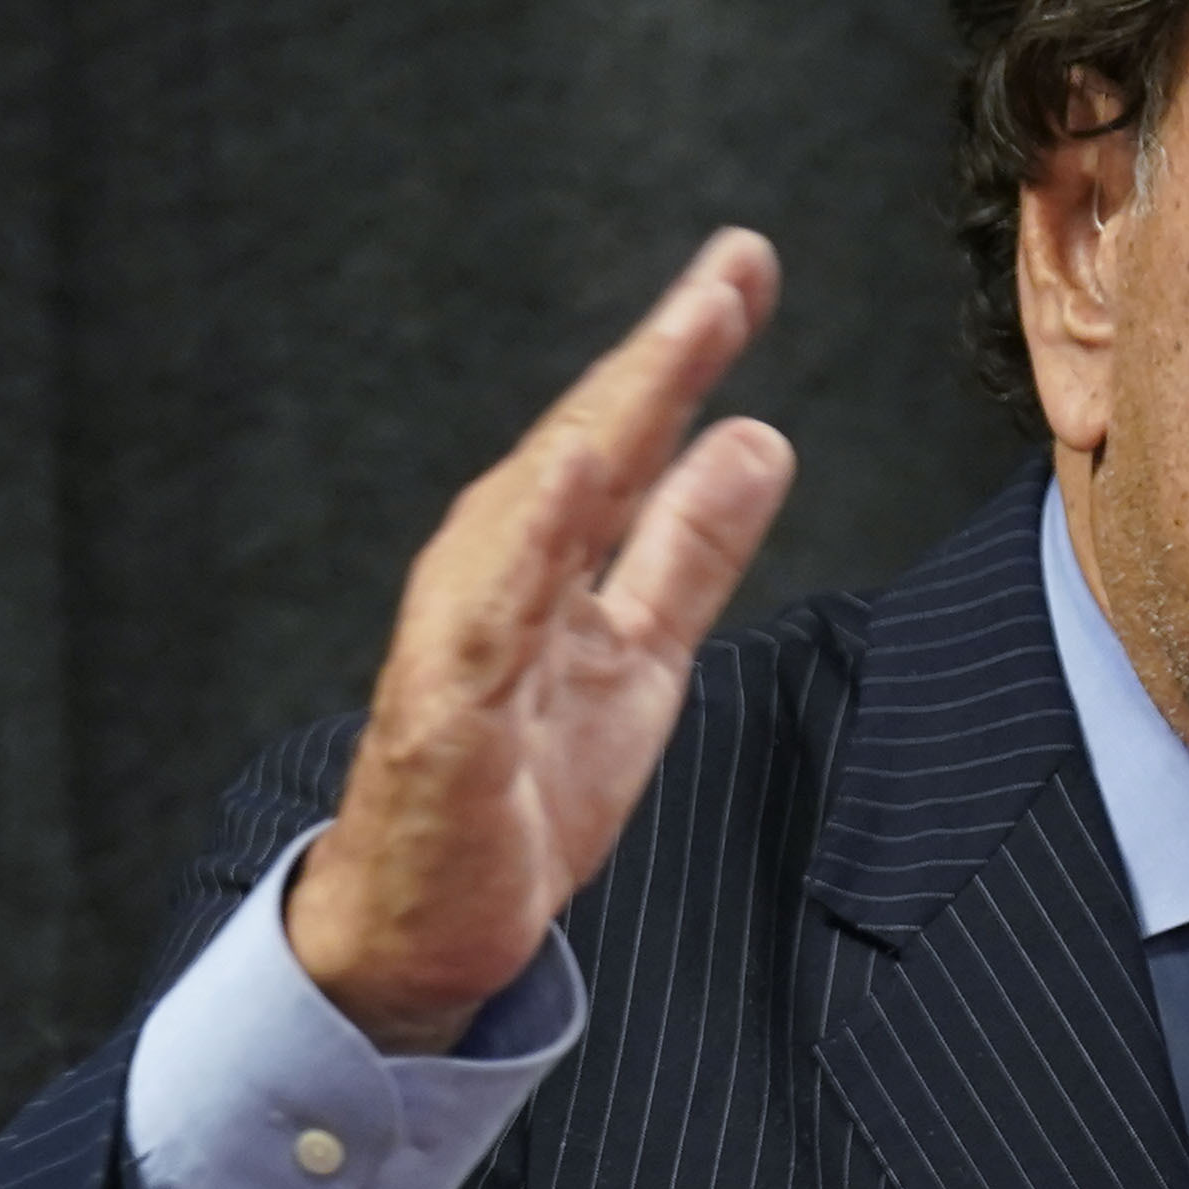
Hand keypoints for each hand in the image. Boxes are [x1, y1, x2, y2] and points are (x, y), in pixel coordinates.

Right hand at [287, 229, 795, 1050]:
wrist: (429, 925)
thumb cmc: (522, 788)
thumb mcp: (643, 656)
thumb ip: (690, 549)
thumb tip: (759, 436)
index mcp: (551, 556)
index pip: (627, 438)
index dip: (686, 352)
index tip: (746, 267)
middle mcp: (501, 571)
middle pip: (588, 444)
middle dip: (662, 353)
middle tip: (738, 263)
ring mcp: (466, 634)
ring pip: (541, 507)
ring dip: (609, 417)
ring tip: (680, 337)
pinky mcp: (444, 710)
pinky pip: (490, 616)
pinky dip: (527, 542)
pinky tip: (568, 475)